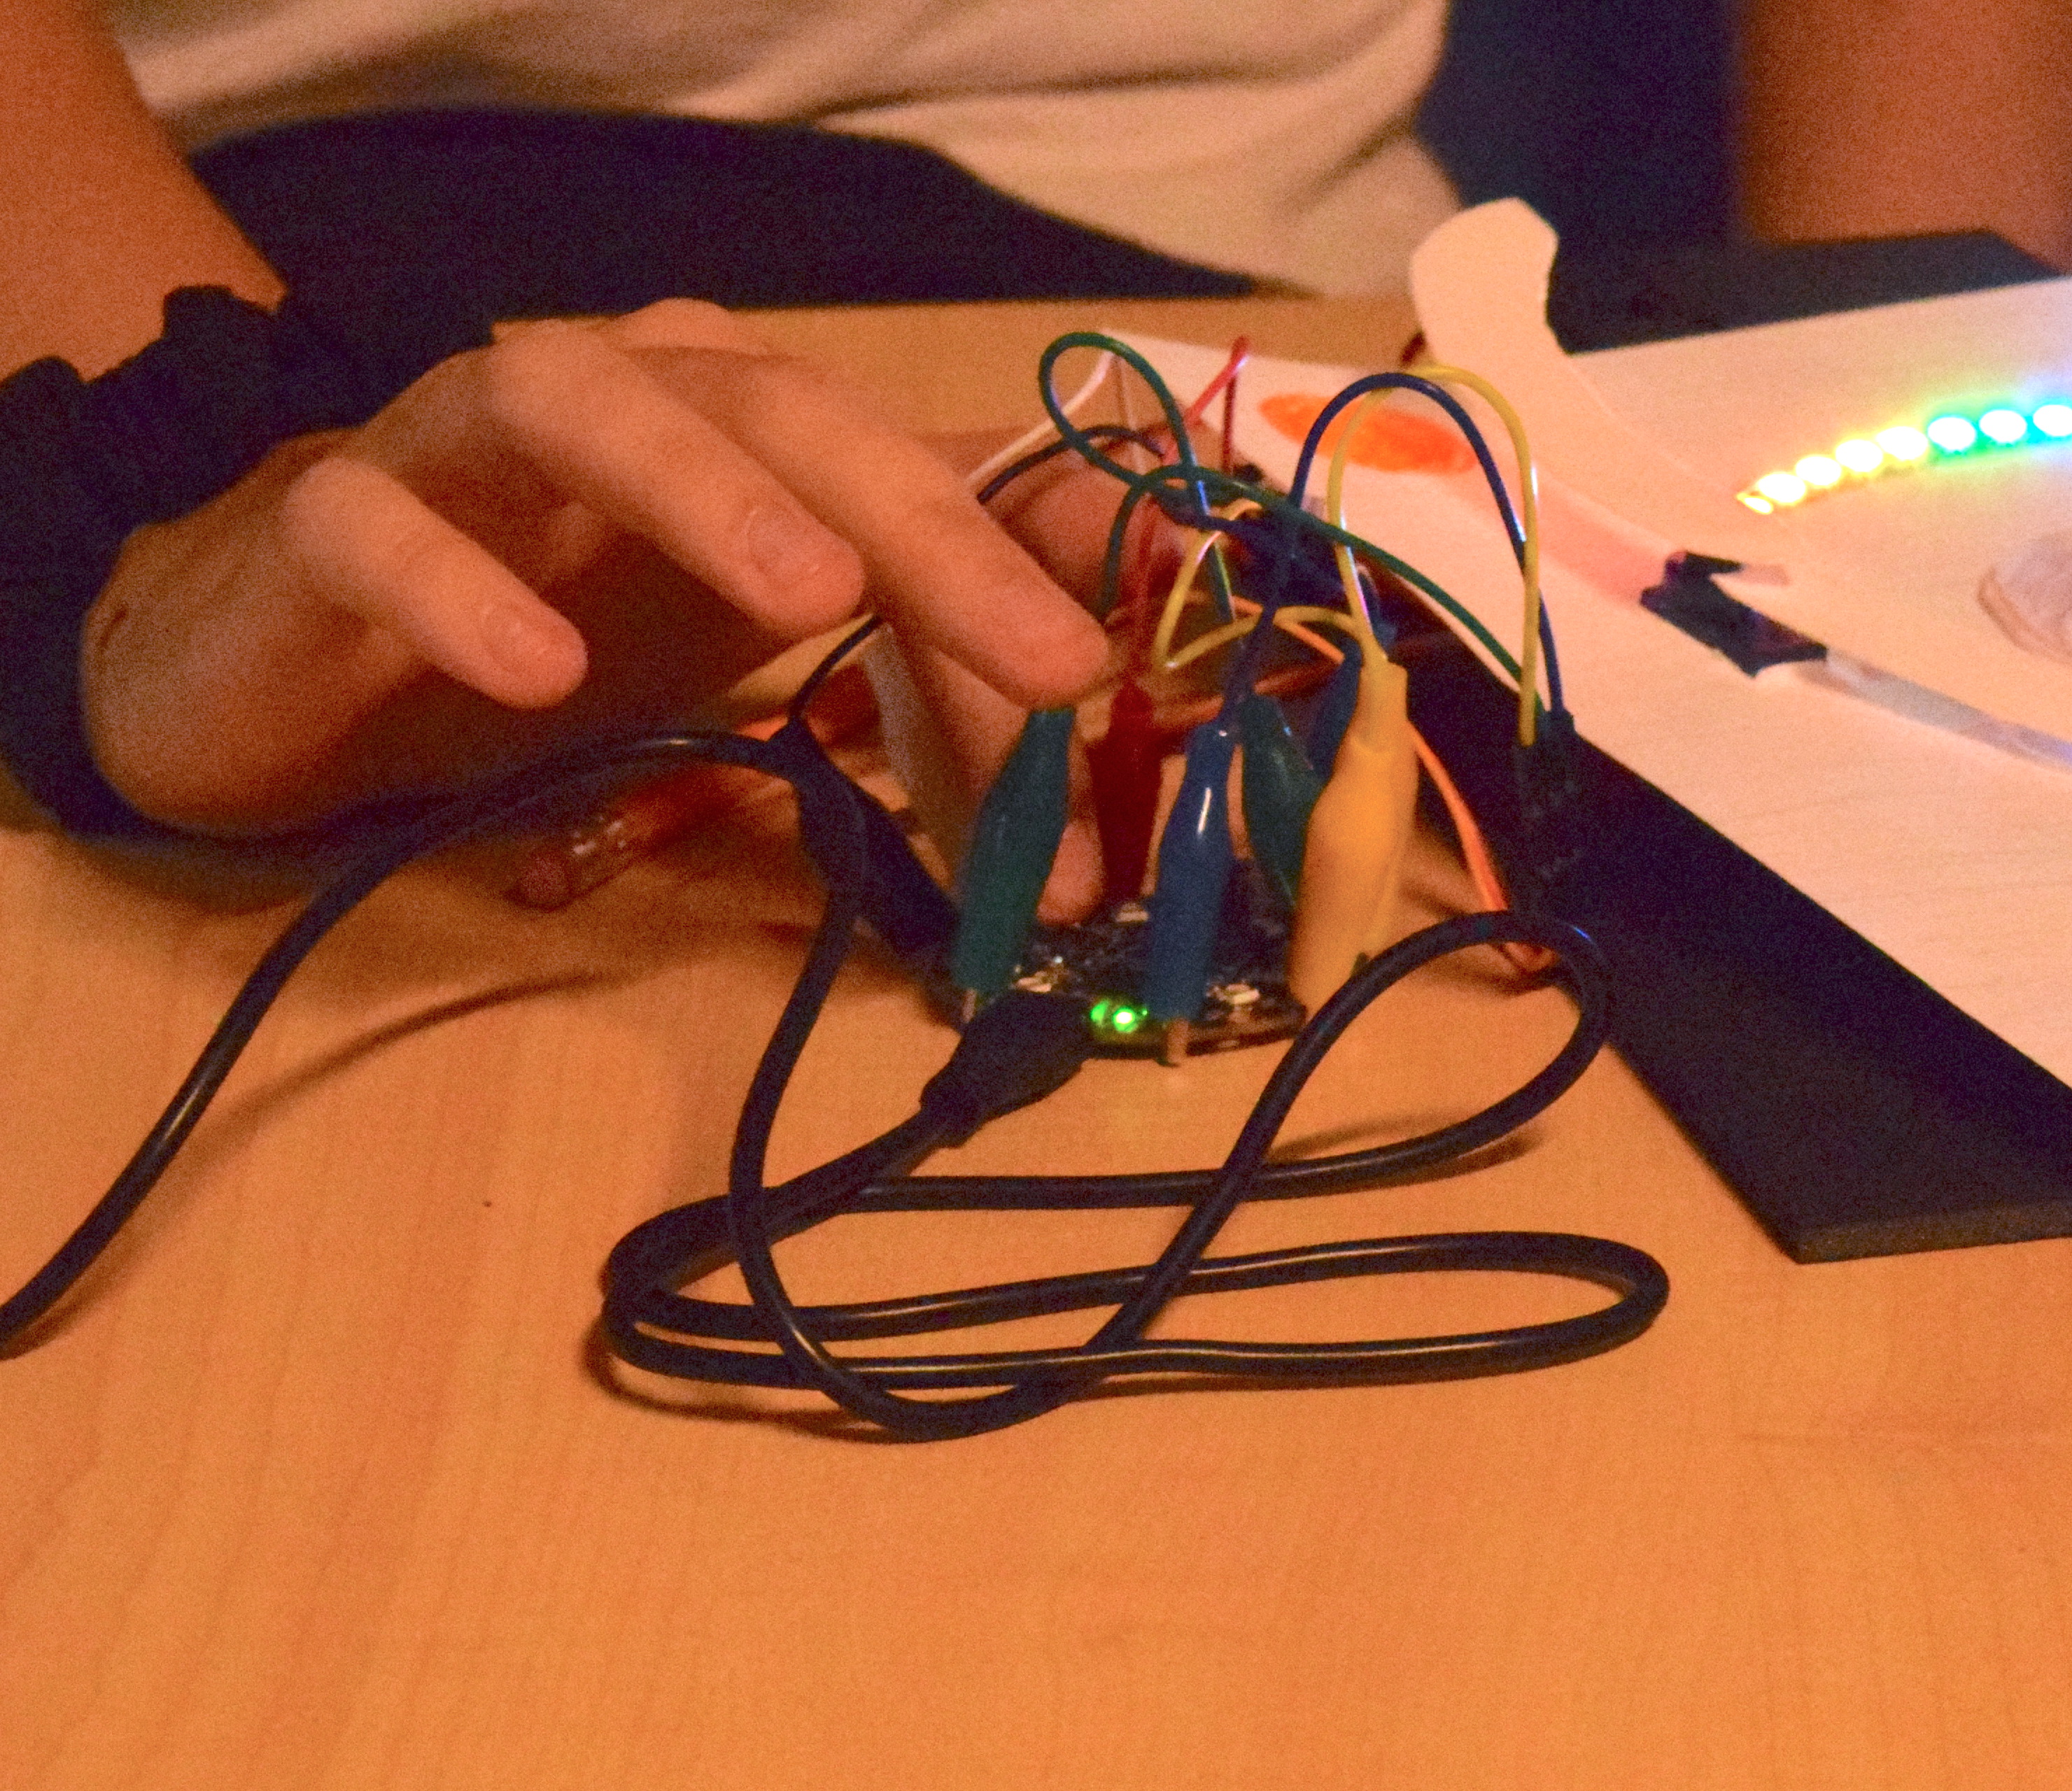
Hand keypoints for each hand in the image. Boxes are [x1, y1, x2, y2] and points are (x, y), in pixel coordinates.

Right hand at [78, 299, 1116, 836]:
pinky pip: (377, 527)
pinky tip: (535, 675)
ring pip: (579, 404)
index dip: (1033, 577)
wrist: (281, 646)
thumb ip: (911, 676)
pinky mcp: (323, 521)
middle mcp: (626, 395)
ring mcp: (465, 445)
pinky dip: (460, 590)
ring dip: (706, 493)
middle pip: (790, 415)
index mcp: (742, 428)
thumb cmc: (549, 633)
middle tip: (1048, 666)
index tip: (1138, 692)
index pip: (913, 479)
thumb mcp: (752, 651)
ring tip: (805, 603)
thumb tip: (1094, 780)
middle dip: (932, 537)